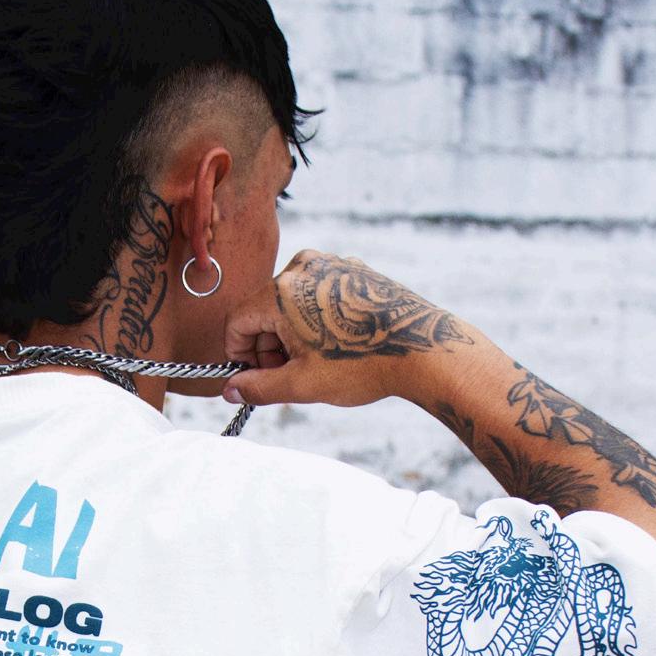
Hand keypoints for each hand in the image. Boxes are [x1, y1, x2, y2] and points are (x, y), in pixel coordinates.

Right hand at [221, 249, 474, 407]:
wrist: (424, 349)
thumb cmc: (362, 364)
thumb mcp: (302, 384)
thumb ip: (258, 387)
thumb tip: (230, 390)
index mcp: (280, 292)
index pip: (237, 323)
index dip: (239, 356)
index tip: (255, 378)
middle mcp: (302, 267)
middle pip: (262, 311)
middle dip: (268, 347)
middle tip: (290, 376)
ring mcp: (329, 264)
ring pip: (290, 303)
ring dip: (291, 335)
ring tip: (317, 362)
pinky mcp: (351, 269)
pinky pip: (316, 294)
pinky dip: (315, 320)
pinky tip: (338, 344)